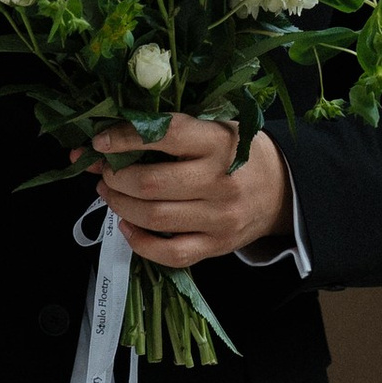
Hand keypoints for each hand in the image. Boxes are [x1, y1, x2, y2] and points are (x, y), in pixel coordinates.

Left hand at [74, 114, 287, 266]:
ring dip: (120, 205)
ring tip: (110, 193)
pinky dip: (140, 243)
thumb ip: (170, 131)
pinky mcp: (218, 246)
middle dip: (115, 177)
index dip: (125, 137)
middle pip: (151, 183)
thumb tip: (108, 138)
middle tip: (103, 170)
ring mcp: (220, 218)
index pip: (166, 135)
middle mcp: (220, 182)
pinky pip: (172, 253)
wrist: (282, 189)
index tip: (100, 141)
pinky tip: (127, 225)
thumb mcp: (214, 129)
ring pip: (154, 218)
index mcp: (219, 143)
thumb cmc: (237, 152)